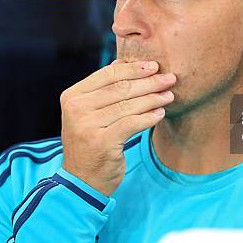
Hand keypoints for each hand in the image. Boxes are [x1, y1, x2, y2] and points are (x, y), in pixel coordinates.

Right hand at [60, 59, 176, 195]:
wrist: (81, 181)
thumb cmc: (91, 142)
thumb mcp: (89, 113)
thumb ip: (103, 90)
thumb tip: (126, 62)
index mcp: (72, 96)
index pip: (107, 74)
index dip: (133, 68)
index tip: (154, 65)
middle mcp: (76, 109)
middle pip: (120, 88)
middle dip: (149, 82)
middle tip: (169, 78)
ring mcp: (87, 125)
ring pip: (128, 105)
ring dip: (153, 99)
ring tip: (169, 95)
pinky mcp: (102, 142)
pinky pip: (132, 123)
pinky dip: (149, 117)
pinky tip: (160, 114)